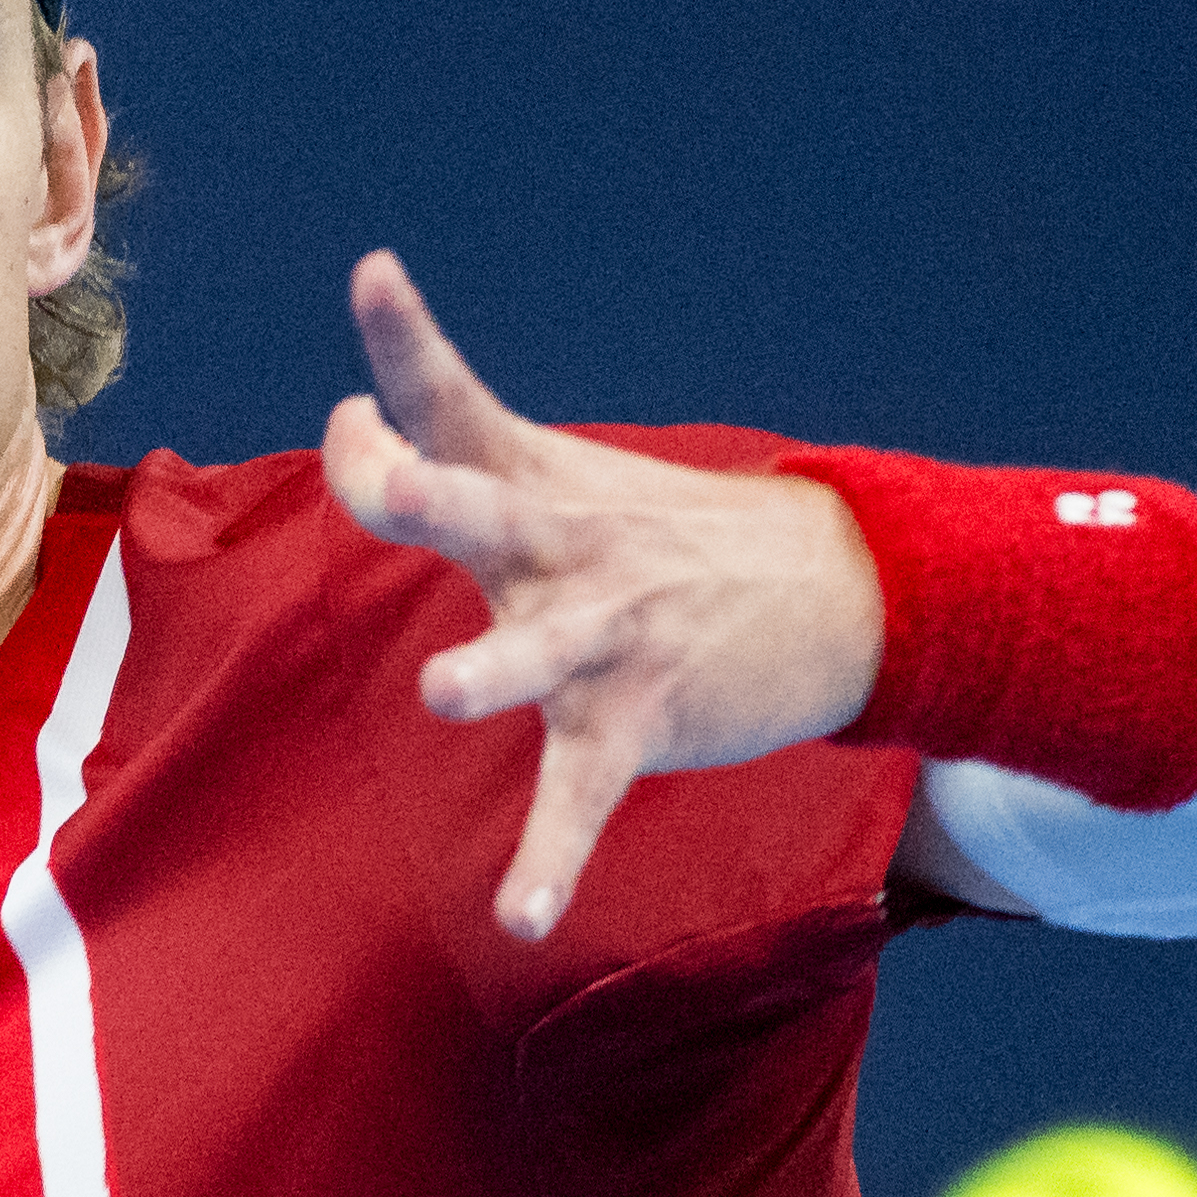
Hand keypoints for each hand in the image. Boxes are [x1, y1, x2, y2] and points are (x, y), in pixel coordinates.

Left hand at [320, 249, 888, 936]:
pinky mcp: (635, 721)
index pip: (448, 401)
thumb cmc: (665, 535)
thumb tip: (355, 423)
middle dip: (421, 490)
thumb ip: (455, 457)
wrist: (841, 589)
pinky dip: (550, 862)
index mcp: (535, 482)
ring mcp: (602, 637)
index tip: (376, 279)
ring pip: (533, 655)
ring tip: (444, 693)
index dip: (400, 345)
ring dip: (490, 670)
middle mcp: (560, 549)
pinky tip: (520, 918)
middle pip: (476, 509)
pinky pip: (581, 800)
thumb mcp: (565, 476)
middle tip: (376, 463)